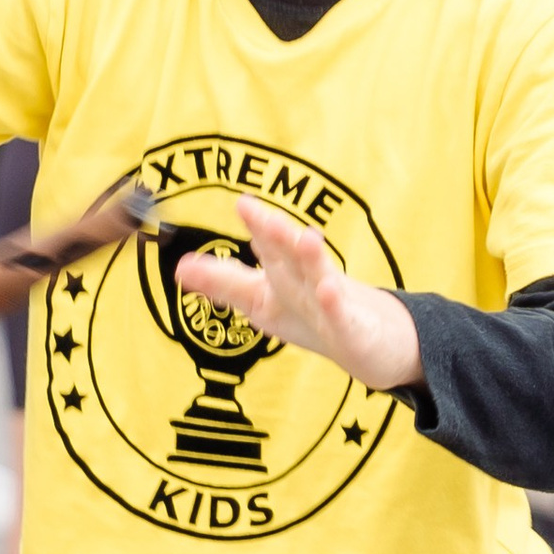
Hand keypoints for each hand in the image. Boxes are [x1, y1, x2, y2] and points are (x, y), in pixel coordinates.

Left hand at [177, 195, 421, 391]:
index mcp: (284, 276)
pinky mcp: (352, 330)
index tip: (235, 211)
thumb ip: (223, 283)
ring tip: (302, 236)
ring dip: (309, 257)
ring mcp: (332, 304)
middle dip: (274, 232)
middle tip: (253, 208)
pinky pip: (342, 317)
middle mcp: (307, 282)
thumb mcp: (263, 301)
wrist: (374, 345)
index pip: (266, 249)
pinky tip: (329, 291)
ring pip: (319, 277)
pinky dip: (335, 305)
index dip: (254, 230)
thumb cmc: (312, 316)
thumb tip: (179, 268)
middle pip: (289, 255)